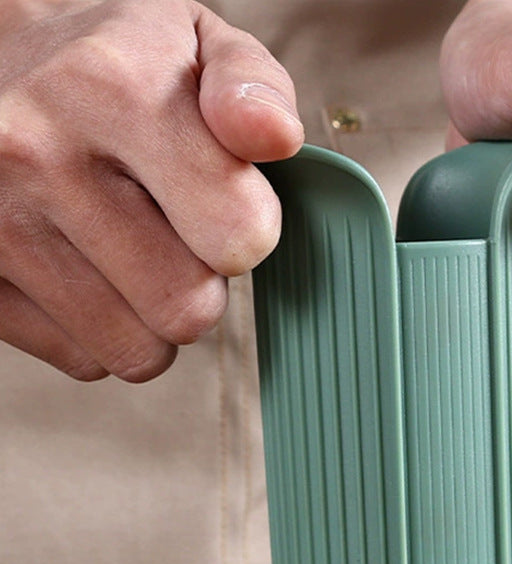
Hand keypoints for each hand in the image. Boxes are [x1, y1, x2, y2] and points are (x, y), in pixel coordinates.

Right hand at [0, 0, 302, 380]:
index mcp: (113, 88)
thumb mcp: (199, 45)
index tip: (225, 202)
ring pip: (137, 350)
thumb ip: (253, 87)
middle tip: (175, 232)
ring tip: (132, 251)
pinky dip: (101, 330)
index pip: (239, 237)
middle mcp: (37, 154)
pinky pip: (83, 360)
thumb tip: (273, 135)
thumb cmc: (116, 65)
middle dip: (201, 282)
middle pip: (188, 309)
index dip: (250, 230)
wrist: (0, 64)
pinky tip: (88, 269)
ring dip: (153, 315)